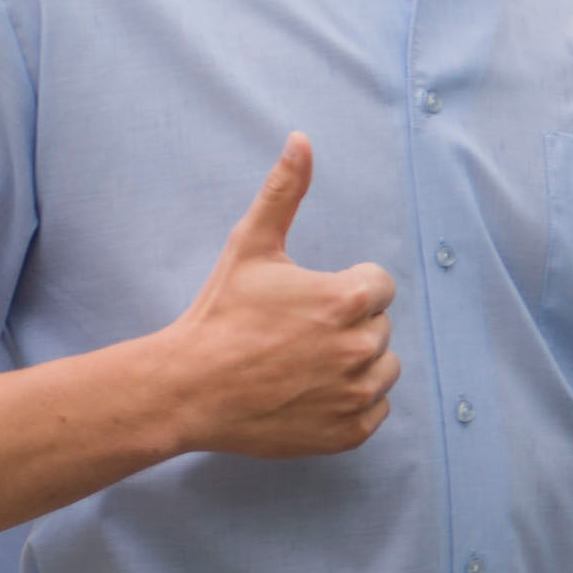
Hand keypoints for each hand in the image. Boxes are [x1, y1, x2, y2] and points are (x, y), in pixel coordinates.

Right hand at [151, 135, 399, 456]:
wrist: (188, 387)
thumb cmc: (220, 315)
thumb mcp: (251, 245)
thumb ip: (284, 191)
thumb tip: (301, 139)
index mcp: (348, 299)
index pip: (378, 286)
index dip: (343, 289)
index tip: (306, 302)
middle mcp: (361, 348)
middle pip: (379, 327)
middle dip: (347, 326)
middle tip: (297, 334)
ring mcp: (356, 394)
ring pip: (383, 369)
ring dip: (356, 364)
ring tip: (304, 362)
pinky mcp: (348, 433)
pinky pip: (376, 410)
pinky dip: (352, 403)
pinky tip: (311, 392)